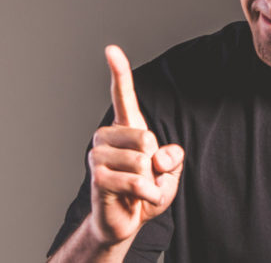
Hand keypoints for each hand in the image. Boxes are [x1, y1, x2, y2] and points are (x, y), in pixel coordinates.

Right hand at [87, 45, 183, 244]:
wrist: (127, 221)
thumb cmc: (147, 192)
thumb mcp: (170, 172)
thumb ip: (172, 158)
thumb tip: (159, 154)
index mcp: (127, 129)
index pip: (123, 96)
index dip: (119, 72)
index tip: (111, 49)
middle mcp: (107, 137)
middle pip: (146, 137)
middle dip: (157, 163)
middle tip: (147, 177)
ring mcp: (98, 156)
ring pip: (141, 161)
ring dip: (152, 182)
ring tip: (141, 189)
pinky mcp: (97, 177)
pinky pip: (136, 182)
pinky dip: (147, 194)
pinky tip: (139, 199)